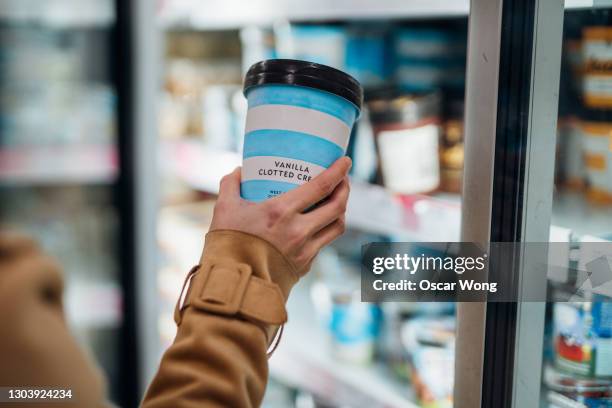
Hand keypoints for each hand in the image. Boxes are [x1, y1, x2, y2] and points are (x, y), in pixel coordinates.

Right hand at [210, 157, 351, 275]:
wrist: (232, 287)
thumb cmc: (226, 245)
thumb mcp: (223, 209)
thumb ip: (230, 186)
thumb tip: (238, 172)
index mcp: (281, 212)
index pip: (321, 187)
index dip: (338, 172)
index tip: (346, 161)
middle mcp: (299, 231)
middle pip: (337, 207)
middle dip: (344, 189)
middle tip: (342, 180)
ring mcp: (305, 251)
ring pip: (336, 227)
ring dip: (340, 211)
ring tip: (335, 201)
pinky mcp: (304, 266)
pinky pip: (322, 244)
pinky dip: (323, 231)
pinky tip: (316, 225)